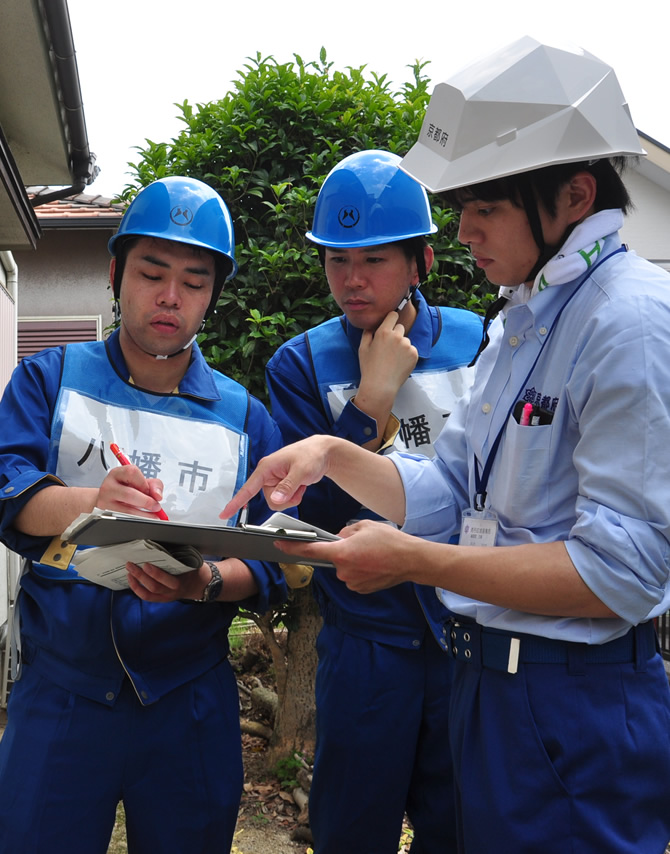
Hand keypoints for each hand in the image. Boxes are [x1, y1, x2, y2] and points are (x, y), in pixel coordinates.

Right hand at [97, 464, 165, 517]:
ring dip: (144, 515)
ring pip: (126, 510)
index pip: (132, 473)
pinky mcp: (106, 513)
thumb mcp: (140, 481)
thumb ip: (154, 485)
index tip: (150, 491)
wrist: (108, 497)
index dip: (144, 483)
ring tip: (153, 516)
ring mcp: (105, 500)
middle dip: (146, 502)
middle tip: (155, 507)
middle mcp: (109, 486)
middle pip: (129, 494)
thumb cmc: (126, 487)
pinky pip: (123, 519)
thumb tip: (158, 495)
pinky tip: (143, 518)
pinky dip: (137, 520)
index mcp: (118, 473)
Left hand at [126, 561, 210, 602]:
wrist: (200, 585)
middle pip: (154, 587)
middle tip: (131, 565)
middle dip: (140, 576)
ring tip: (129, 572)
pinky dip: (137, 589)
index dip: (155, 573)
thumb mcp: (191, 563)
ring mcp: (166, 597)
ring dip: (136, 583)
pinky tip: (132, 580)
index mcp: (181, 582)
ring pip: (147, 594)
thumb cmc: (194, 571)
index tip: (146, 564)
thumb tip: (160, 549)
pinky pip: (147, 596)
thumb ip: (178, 559)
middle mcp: (172, 592)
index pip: (166, 580)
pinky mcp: (161, 599)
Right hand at [220, 435, 336, 519]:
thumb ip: (287, 486)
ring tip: (299, 482)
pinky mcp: (280, 485)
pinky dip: (294, 495)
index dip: (236, 502)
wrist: (323, 453)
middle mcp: (267, 475)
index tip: (225, 514)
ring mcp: (274, 481)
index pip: (247, 488)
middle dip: (286, 497)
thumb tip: (275, 499)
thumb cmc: (311, 455)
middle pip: (270, 500)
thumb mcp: (301, 471)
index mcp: (266, 467)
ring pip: (277, 502)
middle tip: (297, 484)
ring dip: (291, 496)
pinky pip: (284, 500)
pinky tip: (300, 484)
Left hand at [272, 519, 412, 593]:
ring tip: (370, 554)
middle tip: (360, 544)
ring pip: (342, 567)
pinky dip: (358, 569)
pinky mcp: (360, 589)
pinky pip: (352, 576)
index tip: (278, 544)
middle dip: (340, 550)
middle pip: (331, 558)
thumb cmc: (390, 541)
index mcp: (342, 552)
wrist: (411, 561)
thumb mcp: (364, 526)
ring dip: (351, 560)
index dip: (292, 547)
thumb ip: (344, 532)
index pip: (310, 551)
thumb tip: (338, 538)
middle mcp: (343, 570)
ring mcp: (351, 582)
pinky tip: (373, 563)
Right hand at [357, 311, 417, 407]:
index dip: (391, 318)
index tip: (390, 323)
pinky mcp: (414, 354)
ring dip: (401, 346)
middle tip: (388, 348)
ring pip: (406, 340)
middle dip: (395, 334)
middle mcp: (398, 336)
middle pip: (400, 327)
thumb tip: (371, 325)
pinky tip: (398, 363)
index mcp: (384, 332)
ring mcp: (408, 345)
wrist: (381, 386)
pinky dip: (407, 355)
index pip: (393, 315)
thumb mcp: (363, 348)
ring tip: (392, 359)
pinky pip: (411, 350)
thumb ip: (367, 333)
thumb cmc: (369, 368)